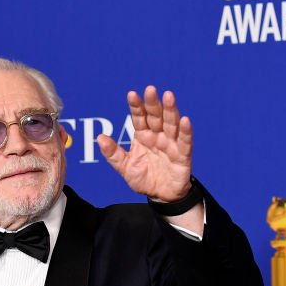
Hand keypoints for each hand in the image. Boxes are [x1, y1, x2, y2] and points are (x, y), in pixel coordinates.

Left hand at [97, 86, 192, 201]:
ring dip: (170, 110)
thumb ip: (113, 154)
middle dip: (153, 103)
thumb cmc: (144, 179)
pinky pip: (185, 142)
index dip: (136, 106)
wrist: (161, 196)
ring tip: (168, 96)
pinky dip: (185, 131)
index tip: (131, 94)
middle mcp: (157, 136)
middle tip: (150, 89)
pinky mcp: (183, 155)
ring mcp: (171, 144)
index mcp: (143, 136)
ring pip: (171, 124)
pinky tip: (184, 120)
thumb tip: (99, 138)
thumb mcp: (125, 167)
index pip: (139, 118)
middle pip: (156, 116)